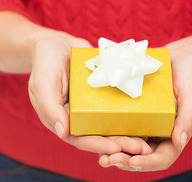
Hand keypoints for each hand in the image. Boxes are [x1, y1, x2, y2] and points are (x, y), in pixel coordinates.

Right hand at [28, 32, 151, 155]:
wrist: (56, 43)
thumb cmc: (45, 62)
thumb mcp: (43, 83)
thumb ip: (50, 107)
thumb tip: (64, 133)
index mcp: (61, 120)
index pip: (80, 139)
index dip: (98, 145)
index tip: (117, 148)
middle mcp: (78, 117)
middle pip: (100, 135)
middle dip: (120, 143)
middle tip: (141, 148)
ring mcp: (91, 107)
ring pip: (111, 124)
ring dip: (128, 132)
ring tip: (147, 138)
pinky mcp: (103, 95)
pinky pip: (117, 105)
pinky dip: (131, 113)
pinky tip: (148, 117)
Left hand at [98, 40, 191, 170]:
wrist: (179, 57)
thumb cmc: (191, 77)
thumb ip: (188, 118)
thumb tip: (179, 143)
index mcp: (174, 136)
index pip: (161, 158)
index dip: (147, 163)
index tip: (133, 161)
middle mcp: (157, 135)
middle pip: (140, 157)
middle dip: (125, 161)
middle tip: (108, 160)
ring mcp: (143, 126)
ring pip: (127, 146)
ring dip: (114, 153)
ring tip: (101, 156)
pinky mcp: (131, 114)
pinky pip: (119, 128)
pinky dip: (109, 136)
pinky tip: (96, 136)